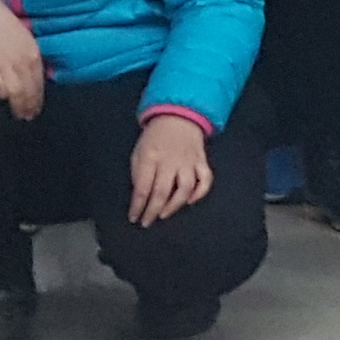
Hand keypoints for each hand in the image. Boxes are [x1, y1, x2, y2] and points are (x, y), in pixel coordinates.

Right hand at [0, 0, 48, 118]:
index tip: (37, 109)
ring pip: (15, 92)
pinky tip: (3, 99)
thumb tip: (37, 77)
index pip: (38, 84)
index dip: (38, 99)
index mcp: (33, 54)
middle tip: (28, 117)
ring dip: (18, 105)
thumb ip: (32, 58)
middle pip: (28, 91)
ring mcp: (5, 63)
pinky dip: (2, 94)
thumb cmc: (6, 25)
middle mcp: (22, 61)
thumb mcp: (27, 40)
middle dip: (29, 106)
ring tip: (18, 115)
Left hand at [126, 111, 209, 226]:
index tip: (134, 218)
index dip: (138, 206)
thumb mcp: (138, 152)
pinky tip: (190, 201)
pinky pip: (205, 180)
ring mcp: (188, 161)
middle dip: (153, 211)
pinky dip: (200, 193)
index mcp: (151, 157)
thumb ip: (138, 173)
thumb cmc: (155, 137)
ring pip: (185, 189)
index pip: (143, 188)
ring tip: (164, 213)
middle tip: (147, 222)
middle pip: (162, 192)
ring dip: (174, 205)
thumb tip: (141, 196)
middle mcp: (170, 161)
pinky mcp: (202, 161)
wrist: (178, 117)